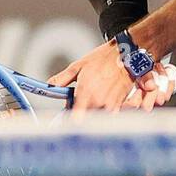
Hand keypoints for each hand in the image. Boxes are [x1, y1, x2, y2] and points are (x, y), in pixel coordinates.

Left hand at [50, 44, 175, 112]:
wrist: (126, 55)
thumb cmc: (103, 59)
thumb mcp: (78, 66)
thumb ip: (61, 79)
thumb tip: (49, 85)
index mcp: (86, 92)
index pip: (74, 118)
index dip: (67, 120)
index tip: (63, 119)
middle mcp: (99, 102)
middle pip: (84, 119)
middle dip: (78, 114)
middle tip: (76, 102)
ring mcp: (110, 105)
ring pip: (96, 118)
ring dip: (91, 113)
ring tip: (90, 99)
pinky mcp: (120, 106)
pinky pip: (108, 115)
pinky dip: (102, 112)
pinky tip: (101, 100)